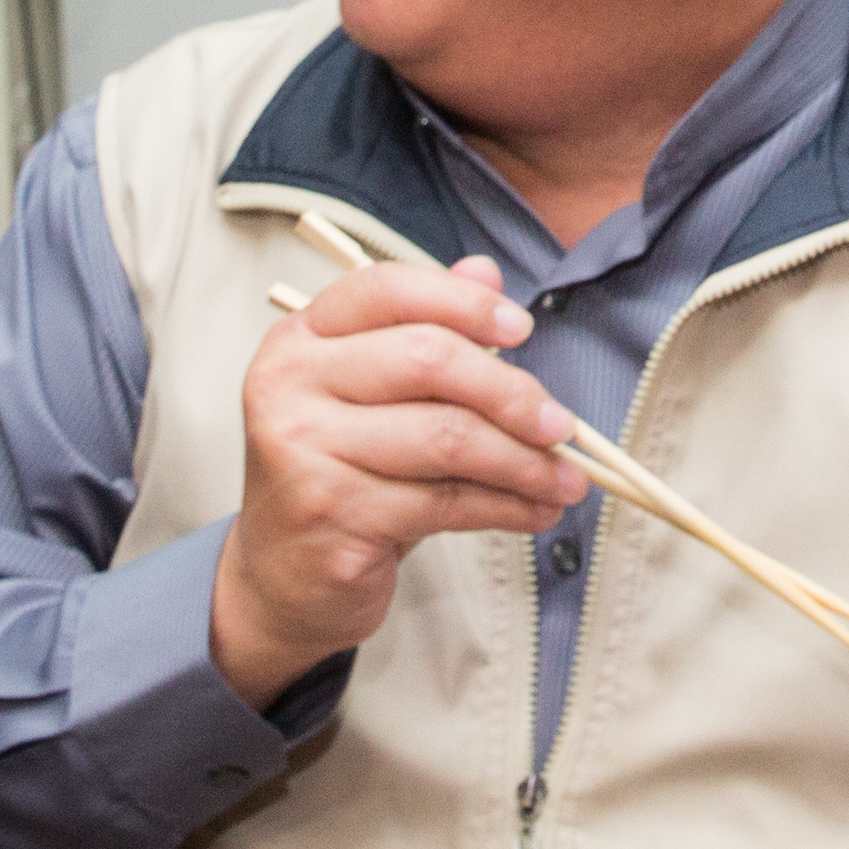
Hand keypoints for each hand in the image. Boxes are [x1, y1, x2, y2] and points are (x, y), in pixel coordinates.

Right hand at [208, 254, 583, 704]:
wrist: (283, 577)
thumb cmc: (340, 475)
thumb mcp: (373, 397)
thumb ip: (424, 330)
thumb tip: (485, 271)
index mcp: (299, 339)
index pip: (388, 290)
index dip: (464, 303)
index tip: (521, 331)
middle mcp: (289, 386)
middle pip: (429, 360)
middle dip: (513, 393)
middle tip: (562, 425)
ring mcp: (304, 452)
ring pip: (448, 439)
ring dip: (524, 462)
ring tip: (565, 480)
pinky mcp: (332, 515)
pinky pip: (445, 502)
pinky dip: (506, 507)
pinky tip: (534, 510)